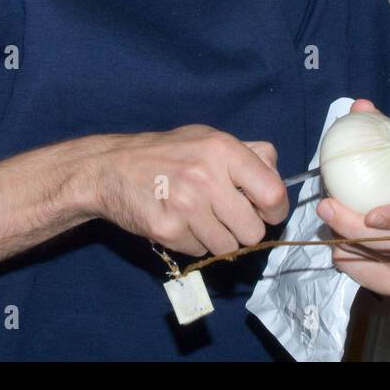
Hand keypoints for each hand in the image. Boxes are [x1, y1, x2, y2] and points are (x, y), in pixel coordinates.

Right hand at [93, 126, 288, 257]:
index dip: (275, 209)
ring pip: (229, 247)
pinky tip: (179, 221)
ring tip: (199, 216)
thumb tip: (279, 180)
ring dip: (218, 237)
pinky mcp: (168, 230)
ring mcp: (186, 206)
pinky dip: (194, 242)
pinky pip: (201, 252)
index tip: (265, 211)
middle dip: (244, 228)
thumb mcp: (208, 138)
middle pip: (253, 231)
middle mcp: (206, 177)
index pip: (273, 194)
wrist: (110, 168)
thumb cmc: (166, 153)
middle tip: (225, 215)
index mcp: (222, 149)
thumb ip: (248, 154)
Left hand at [316, 98, 389, 295]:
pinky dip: (347, 261)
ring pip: (374, 260)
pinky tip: (336, 247)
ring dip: (345, 242)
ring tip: (326, 222)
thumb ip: (375, 130)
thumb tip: (361, 105)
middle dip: (353, 228)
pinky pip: (364, 275)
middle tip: (325, 208)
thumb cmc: (389, 186)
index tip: (370, 214)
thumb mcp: (385, 156)